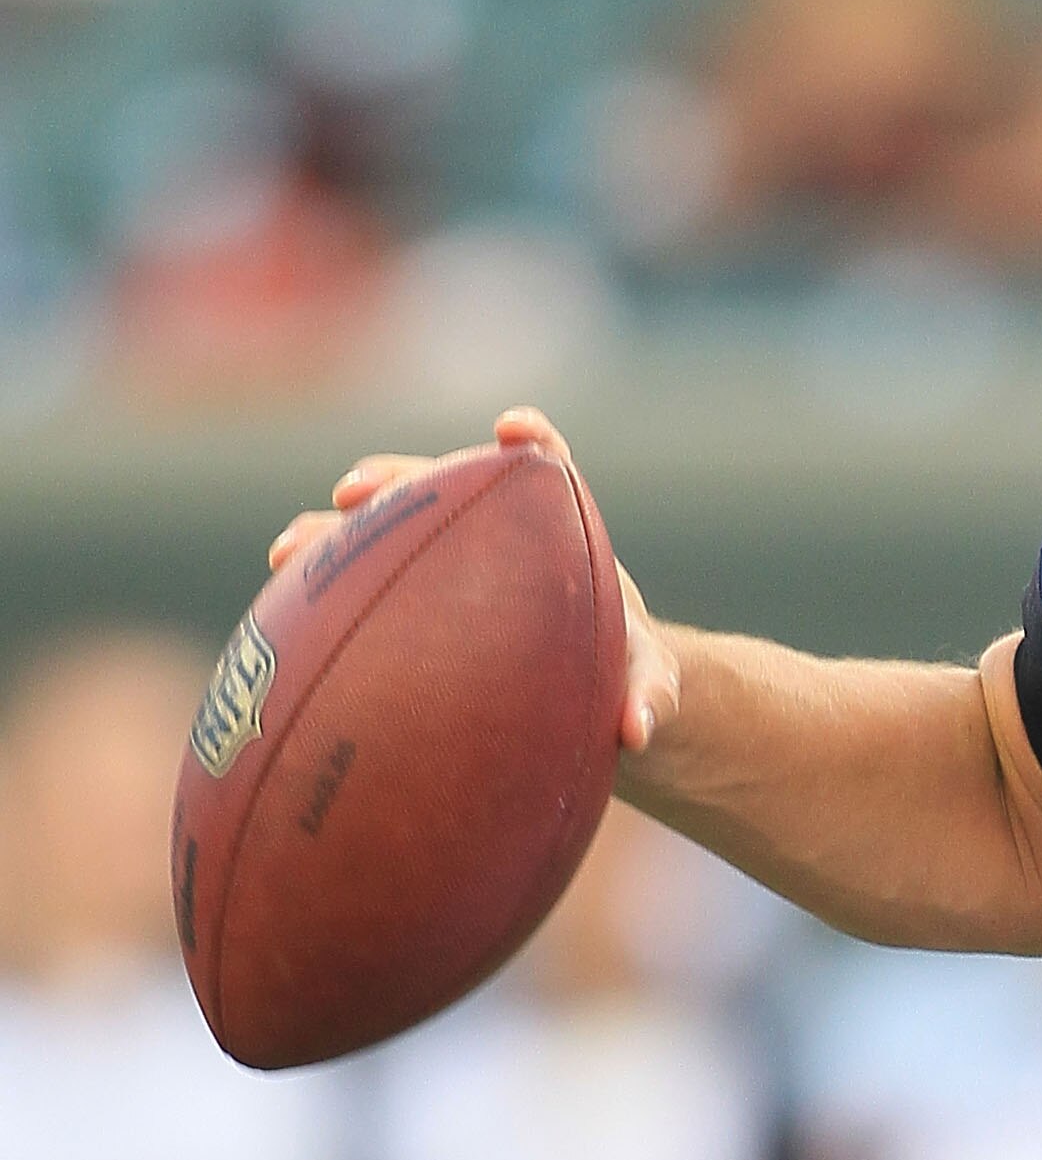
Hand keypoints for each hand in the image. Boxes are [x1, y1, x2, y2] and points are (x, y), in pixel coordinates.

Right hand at [266, 407, 682, 753]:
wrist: (579, 694)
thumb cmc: (618, 671)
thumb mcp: (647, 683)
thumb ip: (653, 692)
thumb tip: (639, 729)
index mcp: (560, 533)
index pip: (547, 466)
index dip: (531, 440)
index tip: (512, 430)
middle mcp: (493, 535)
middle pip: (441, 487)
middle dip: (399, 478)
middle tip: (357, 488)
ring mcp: (440, 564)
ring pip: (383, 533)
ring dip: (335, 532)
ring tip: (290, 548)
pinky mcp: (402, 602)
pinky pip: (353, 588)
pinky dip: (316, 592)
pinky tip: (270, 618)